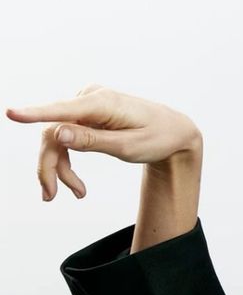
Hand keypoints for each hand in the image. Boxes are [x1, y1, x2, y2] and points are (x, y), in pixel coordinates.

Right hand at [6, 85, 201, 200]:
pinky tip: (76, 185)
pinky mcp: (87, 112)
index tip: (10, 113)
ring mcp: (87, 104)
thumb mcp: (128, 146)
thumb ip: (92, 140)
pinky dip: (67, 160)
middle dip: (50, 166)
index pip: (61, 110)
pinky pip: (66, 136)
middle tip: (50, 197)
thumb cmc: (156, 138)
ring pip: (56, 137)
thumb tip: (57, 133)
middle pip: (53, 132)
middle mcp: (90, 98)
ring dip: (60, 168)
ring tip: (77, 194)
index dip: (34, 114)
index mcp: (102, 103)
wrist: (175, 132)